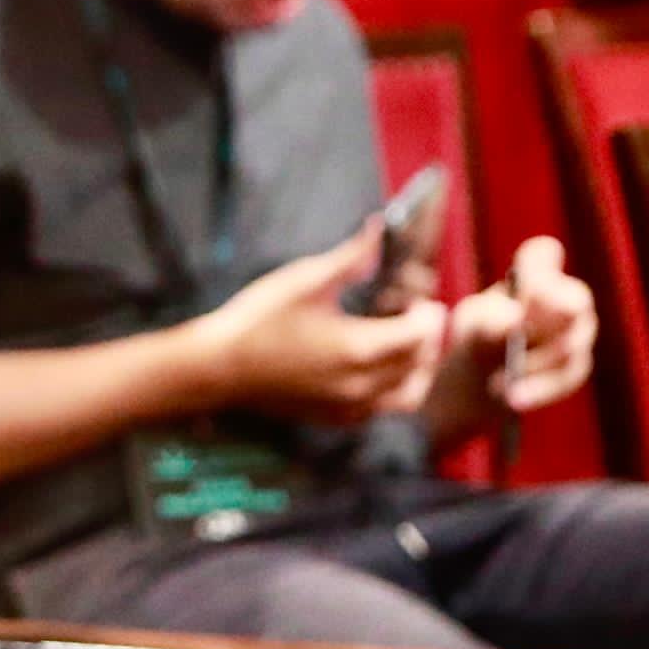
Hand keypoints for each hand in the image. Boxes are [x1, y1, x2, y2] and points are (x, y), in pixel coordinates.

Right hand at [185, 227, 441, 425]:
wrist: (220, 366)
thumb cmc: (260, 318)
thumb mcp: (306, 279)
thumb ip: (351, 257)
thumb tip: (378, 230)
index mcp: (360, 347)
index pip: (420, 334)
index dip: (427, 314)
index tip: (420, 299)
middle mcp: (362, 384)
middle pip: (419, 364)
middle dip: (427, 338)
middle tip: (418, 316)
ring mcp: (349, 407)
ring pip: (407, 395)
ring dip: (417, 370)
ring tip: (408, 347)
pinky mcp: (334, 418)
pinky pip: (380, 410)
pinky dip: (392, 391)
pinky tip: (376, 370)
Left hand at [422, 235, 595, 438]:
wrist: (476, 385)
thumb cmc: (477, 339)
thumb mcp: (472, 328)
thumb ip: (489, 320)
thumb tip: (515, 320)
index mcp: (532, 276)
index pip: (543, 256)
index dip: (539, 265)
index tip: (524, 280)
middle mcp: (563, 298)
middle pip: (575, 300)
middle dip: (551, 318)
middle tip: (523, 334)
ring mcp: (577, 332)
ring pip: (571, 345)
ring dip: (535, 365)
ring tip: (496, 385)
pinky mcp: (574, 367)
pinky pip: (567, 378)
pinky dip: (539, 390)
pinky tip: (513, 401)